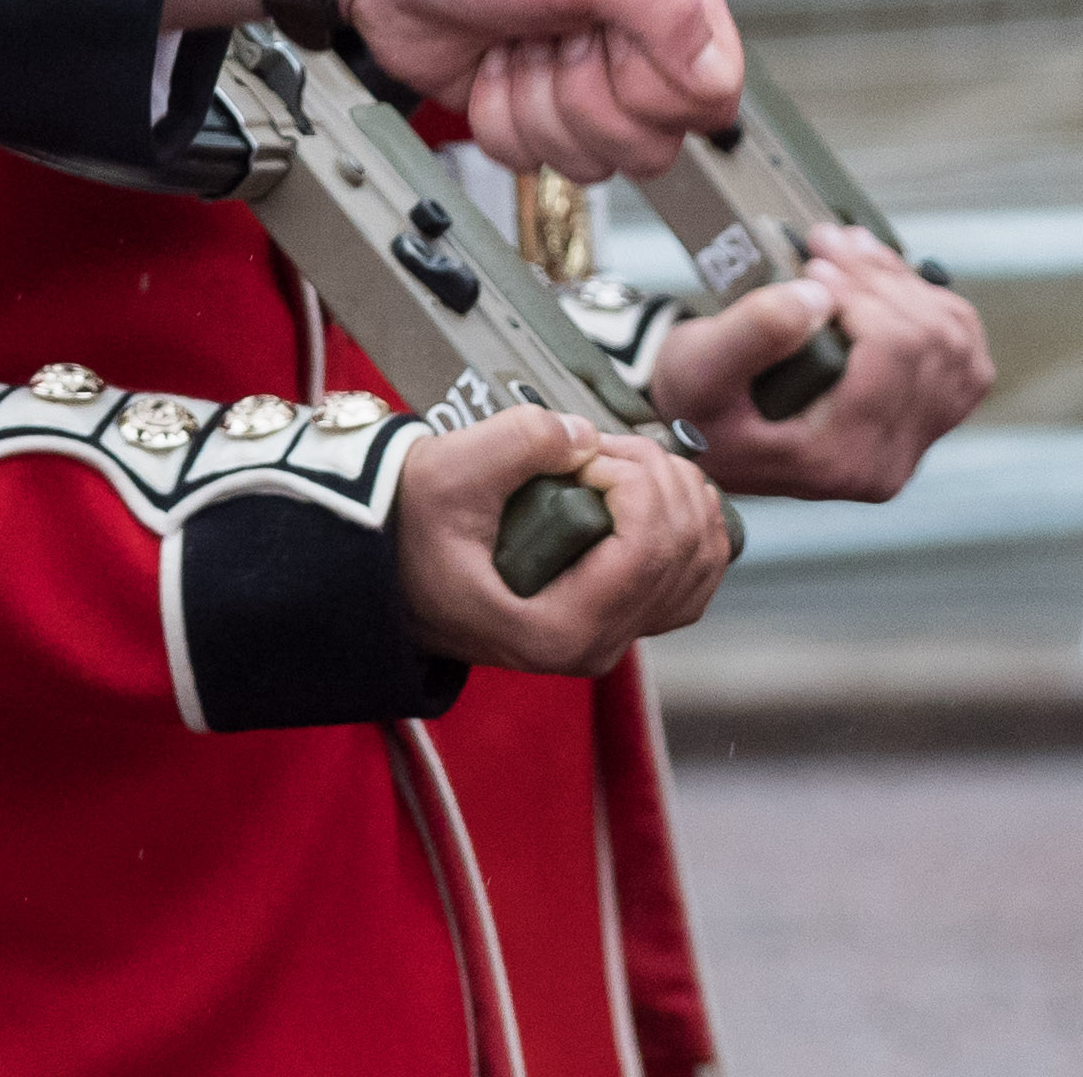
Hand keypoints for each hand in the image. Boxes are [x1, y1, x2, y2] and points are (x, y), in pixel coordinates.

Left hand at [332, 0, 745, 173]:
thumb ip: (662, 5)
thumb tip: (714, 76)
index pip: (711, 93)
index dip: (657, 87)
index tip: (607, 41)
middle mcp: (633, 44)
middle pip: (654, 140)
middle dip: (584, 98)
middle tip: (551, 39)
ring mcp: (580, 83)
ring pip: (593, 160)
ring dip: (535, 107)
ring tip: (515, 46)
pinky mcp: (528, 111)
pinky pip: (533, 161)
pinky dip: (498, 119)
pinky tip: (489, 66)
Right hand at [389, 405, 732, 673]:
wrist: (382, 567)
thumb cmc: (405, 533)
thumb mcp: (447, 476)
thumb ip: (517, 442)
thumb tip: (585, 434)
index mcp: (556, 631)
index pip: (647, 553)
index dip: (638, 484)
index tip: (587, 451)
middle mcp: (594, 648)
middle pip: (682, 555)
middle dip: (661, 480)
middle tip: (603, 443)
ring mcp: (611, 637)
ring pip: (699, 567)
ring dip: (684, 498)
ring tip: (631, 457)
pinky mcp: (616, 618)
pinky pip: (689, 577)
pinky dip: (692, 524)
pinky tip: (665, 486)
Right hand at [647, 224, 990, 500]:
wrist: (699, 437)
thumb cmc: (692, 405)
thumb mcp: (698, 368)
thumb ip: (752, 333)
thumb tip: (817, 294)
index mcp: (838, 456)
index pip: (895, 357)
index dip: (864, 295)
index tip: (813, 264)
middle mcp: (887, 462)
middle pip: (934, 348)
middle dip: (884, 280)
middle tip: (828, 241)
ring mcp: (910, 447)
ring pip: (960, 352)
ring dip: (914, 288)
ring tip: (856, 252)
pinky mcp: (917, 427)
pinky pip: (965, 364)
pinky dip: (939, 312)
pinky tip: (891, 282)